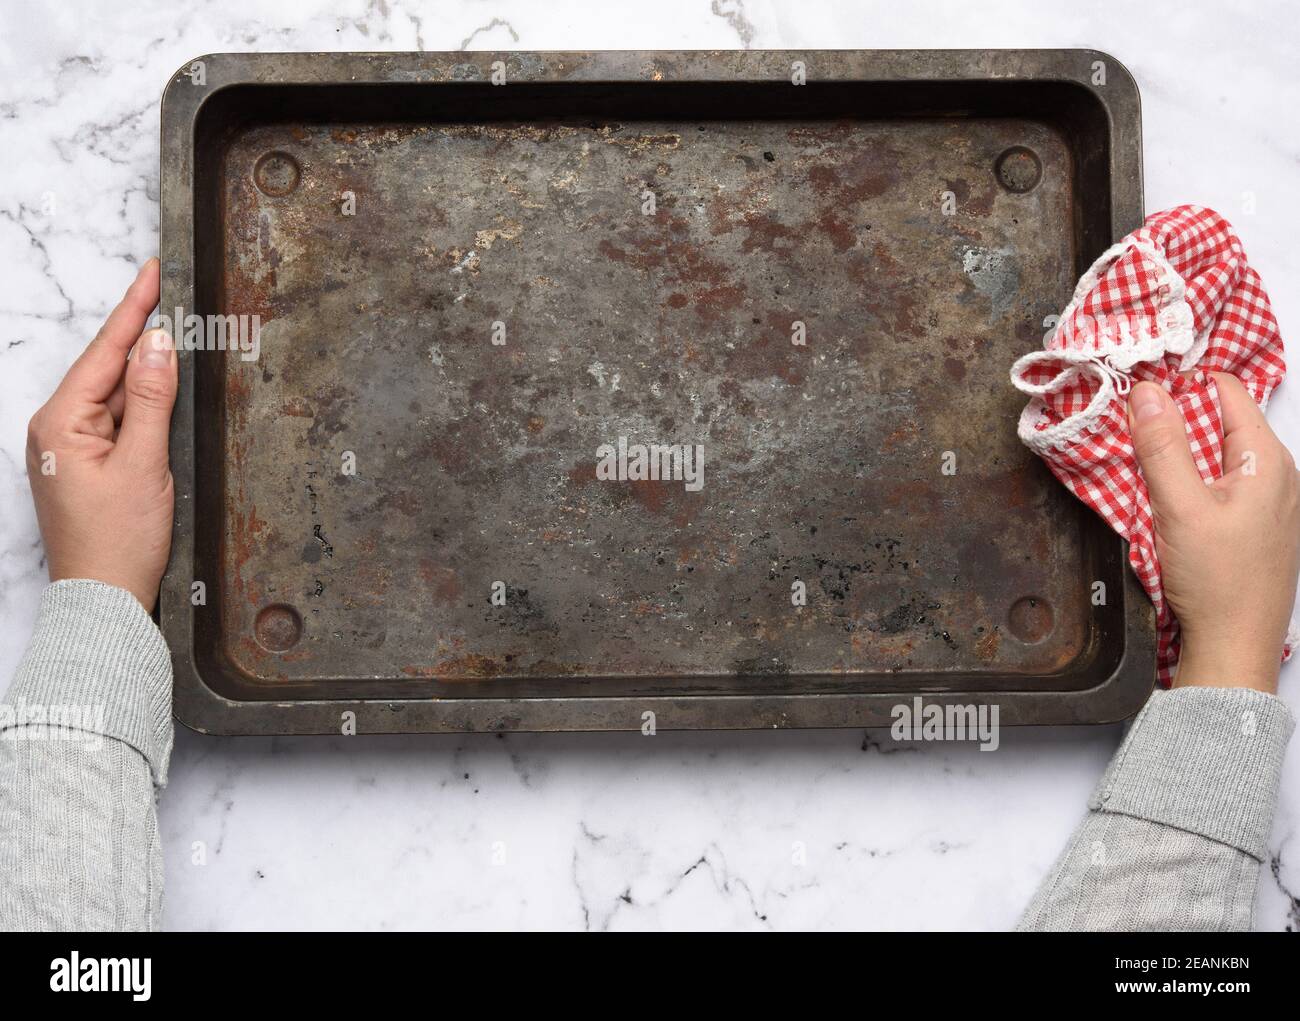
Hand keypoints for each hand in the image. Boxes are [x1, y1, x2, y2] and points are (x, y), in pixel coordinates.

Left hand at [26, 259, 175, 612]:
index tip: (152, 273)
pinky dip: (143, 407)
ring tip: (180, 345)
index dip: (133, 310)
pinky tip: (164, 398)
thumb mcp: (143, 464)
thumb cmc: (117, 541)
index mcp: (60, 422)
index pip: (105, 352)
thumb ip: (150, 399)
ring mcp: (71, 448)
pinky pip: (118, 422)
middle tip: (174, 297)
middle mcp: (57, 429)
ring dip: (147, 376)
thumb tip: (158, 344)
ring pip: (116, 396)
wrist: (104, 599)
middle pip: (108, 369)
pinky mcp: (88, 466)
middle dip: (143, 337)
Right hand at [1128, 375, 1299, 693]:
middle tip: (1129, 424)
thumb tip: (1148, 392)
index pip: (1225, 389)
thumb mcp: (1180, 508)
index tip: (1139, 389)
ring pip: (1215, 454)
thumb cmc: (1219, 583)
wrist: (1235, 647)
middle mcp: (1275, 475)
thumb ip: (1162, 447)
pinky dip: (1187, 480)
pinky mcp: (1252, 525)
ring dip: (1177, 452)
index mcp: (1266, 460)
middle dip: (1173, 418)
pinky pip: (1217, 483)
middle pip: (1219, 420)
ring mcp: (1266, 501)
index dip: (1180, 383)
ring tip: (1139, 462)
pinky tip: (1162, 498)